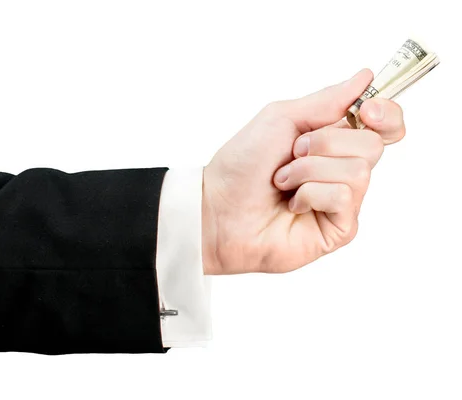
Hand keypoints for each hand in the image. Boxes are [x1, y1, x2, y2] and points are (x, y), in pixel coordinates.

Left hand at [202, 69, 405, 274]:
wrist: (217, 207)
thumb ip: (327, 101)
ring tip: (282, 181)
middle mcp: (342, 169)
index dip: (387, 114)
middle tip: (293, 152)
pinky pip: (343, 197)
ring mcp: (343, 201)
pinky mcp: (339, 228)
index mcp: (333, 140)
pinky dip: (309, 194)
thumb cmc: (242, 165)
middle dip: (325, 142)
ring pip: (358, 171)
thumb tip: (365, 77)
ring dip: (308, 170)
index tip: (367, 110)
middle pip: (373, 145)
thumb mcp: (281, 118)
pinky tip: (291, 204)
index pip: (385, 125)